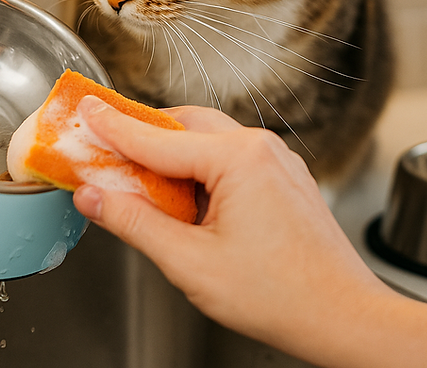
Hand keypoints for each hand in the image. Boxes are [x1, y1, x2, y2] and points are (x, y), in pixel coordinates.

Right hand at [70, 96, 426, 367]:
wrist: (343, 317)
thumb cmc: (281, 295)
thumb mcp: (190, 263)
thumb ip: (135, 223)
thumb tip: (95, 197)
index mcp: (237, 159)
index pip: (155, 136)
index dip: (112, 126)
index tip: (83, 109)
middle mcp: (260, 148)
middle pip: (184, 124)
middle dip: (142, 133)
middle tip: (105, 145)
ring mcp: (276, 161)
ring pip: (208, 140)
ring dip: (170, 153)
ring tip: (138, 182)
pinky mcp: (283, 179)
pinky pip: (230, 158)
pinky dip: (197, 168)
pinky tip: (182, 198)